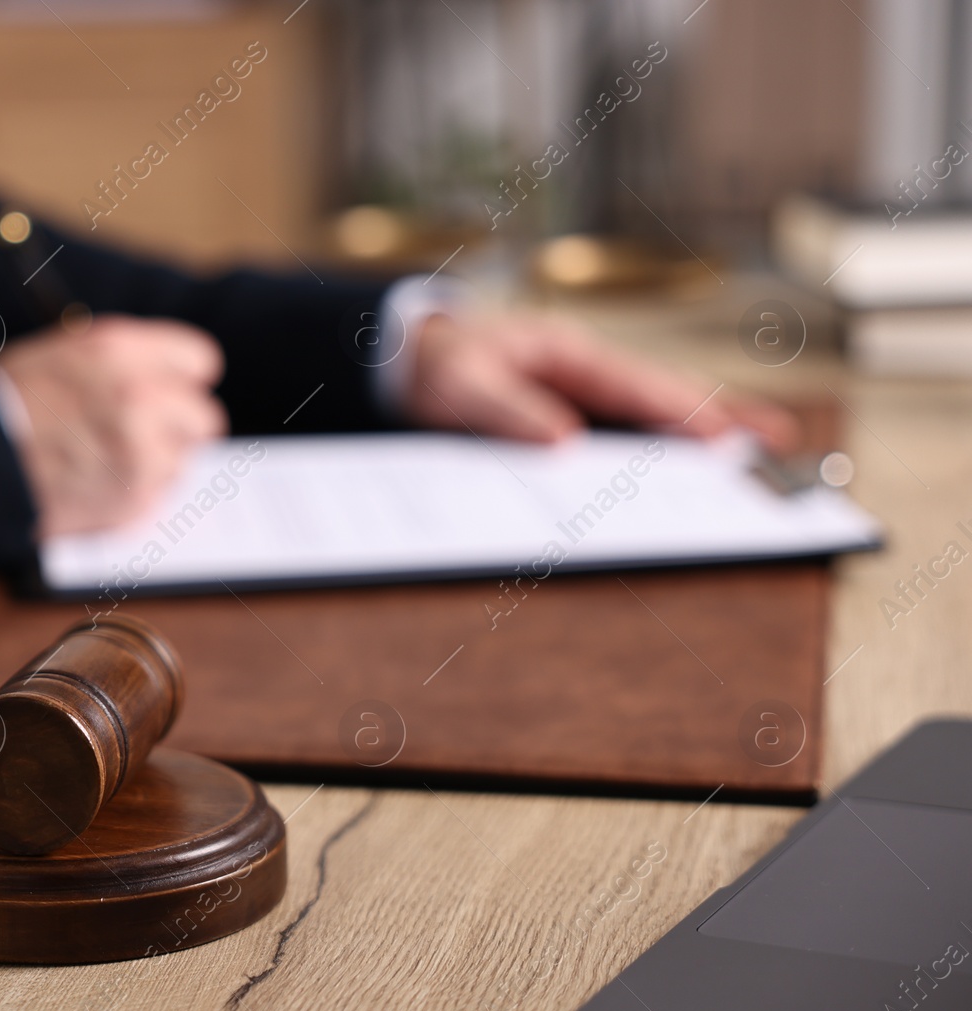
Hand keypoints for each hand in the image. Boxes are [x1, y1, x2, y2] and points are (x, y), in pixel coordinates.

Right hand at [0, 315, 226, 537]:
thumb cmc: (3, 403)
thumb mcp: (62, 352)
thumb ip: (125, 360)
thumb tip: (170, 377)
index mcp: (120, 350)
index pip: (200, 361)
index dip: (180, 380)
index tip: (168, 392)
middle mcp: (139, 397)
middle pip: (203, 418)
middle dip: (177, 427)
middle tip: (141, 433)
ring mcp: (139, 452)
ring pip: (181, 463)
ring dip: (153, 465)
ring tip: (101, 461)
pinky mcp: (131, 500)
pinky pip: (157, 498)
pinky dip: (132, 497)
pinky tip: (92, 485)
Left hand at [398, 313, 799, 451]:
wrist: (402, 362)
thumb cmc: (433, 368)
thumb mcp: (460, 387)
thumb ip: (505, 412)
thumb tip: (563, 444)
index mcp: (567, 356)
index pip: (638, 388)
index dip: (684, 414)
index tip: (728, 438)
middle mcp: (585, 374)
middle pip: (663, 398)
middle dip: (720, 420)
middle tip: (781, 446)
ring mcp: (582, 396)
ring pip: (649, 418)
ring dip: (696, 439)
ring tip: (759, 460)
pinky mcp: (570, 419)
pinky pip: (620, 438)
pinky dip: (655, 453)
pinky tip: (683, 480)